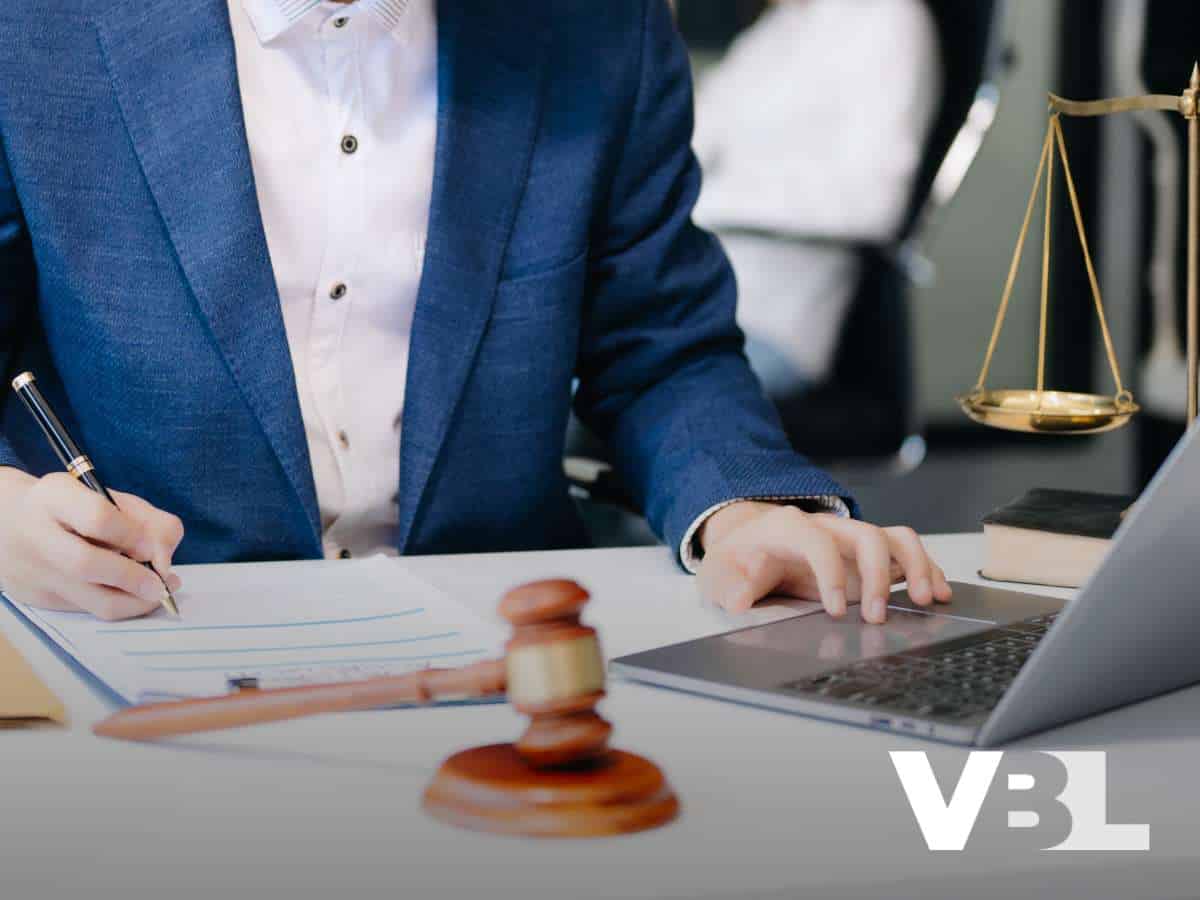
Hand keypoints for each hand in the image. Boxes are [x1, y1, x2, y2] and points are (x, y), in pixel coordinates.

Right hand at [0, 468, 183, 620]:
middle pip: (87, 564)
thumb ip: (148, 521)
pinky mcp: (37, 598)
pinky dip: (119, 605)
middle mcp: (37, 534)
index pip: (98, 517)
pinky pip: (88, 610)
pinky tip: (132, 594)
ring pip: (92, 600)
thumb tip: (164, 561)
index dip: (133, 536)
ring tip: (157, 593)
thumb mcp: (111, 498)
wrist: (9, 521)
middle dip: (135, 579)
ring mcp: (34, 570)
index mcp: (55, 496)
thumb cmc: (74, 507)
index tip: (153, 548)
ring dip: (136, 602)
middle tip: (163, 584)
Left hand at [697, 502, 951, 623]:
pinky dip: (927, 569)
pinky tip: (939, 594)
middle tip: (877, 616)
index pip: (816, 541)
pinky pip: (906, 551)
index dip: (830, 573)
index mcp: (788, 527)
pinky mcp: (867, 555)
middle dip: (879, 575)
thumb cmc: (738, 560)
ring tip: (925, 600)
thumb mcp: (720, 572)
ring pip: (895, 537)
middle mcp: (828, 527)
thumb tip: (740, 597)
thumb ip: (728, 583)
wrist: (747, 544)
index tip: (835, 610)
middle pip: (866, 535)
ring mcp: (851, 539)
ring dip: (916, 566)